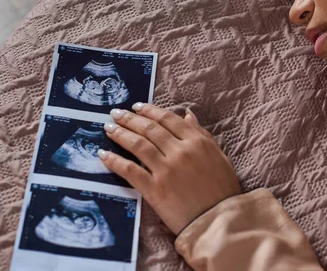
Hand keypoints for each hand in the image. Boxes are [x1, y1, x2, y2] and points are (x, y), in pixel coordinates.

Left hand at [97, 104, 241, 234]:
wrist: (218, 221)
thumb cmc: (223, 189)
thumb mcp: (219, 156)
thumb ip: (202, 134)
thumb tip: (187, 115)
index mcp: (197, 142)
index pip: (168, 119)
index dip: (149, 110)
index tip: (136, 107)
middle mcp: (180, 151)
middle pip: (150, 129)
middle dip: (130, 118)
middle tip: (115, 113)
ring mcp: (166, 170)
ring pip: (138, 145)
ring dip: (121, 133)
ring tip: (109, 128)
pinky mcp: (154, 189)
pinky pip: (130, 170)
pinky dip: (115, 161)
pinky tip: (103, 154)